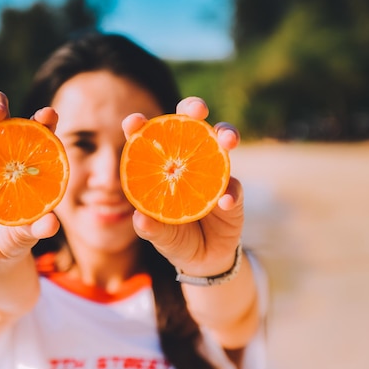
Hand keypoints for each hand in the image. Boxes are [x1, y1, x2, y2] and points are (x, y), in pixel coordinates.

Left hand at [122, 96, 242, 276]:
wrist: (204, 259)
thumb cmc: (175, 237)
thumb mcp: (160, 236)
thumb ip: (150, 228)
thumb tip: (139, 219)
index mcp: (162, 165)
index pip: (150, 138)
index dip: (141, 125)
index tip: (135, 122)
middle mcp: (189, 161)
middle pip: (192, 125)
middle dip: (194, 109)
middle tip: (198, 110)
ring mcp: (213, 173)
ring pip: (222, 144)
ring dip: (226, 136)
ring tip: (227, 141)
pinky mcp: (233, 193)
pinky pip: (234, 188)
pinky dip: (231, 193)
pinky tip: (225, 201)